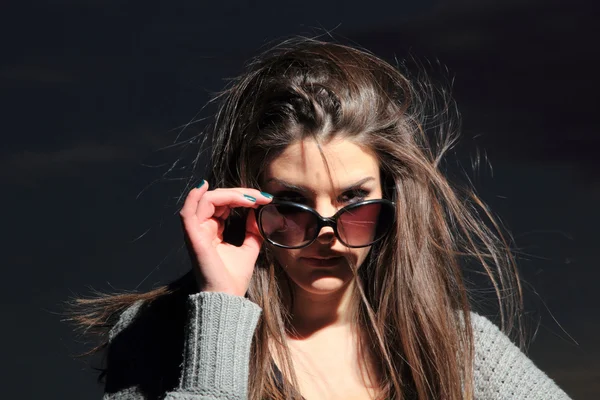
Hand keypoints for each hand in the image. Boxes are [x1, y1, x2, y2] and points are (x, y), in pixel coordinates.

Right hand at [179, 181, 272, 295]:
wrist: (226, 299)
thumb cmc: (233, 279)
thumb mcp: (249, 249)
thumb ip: (253, 231)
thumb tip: (259, 212)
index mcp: (213, 231)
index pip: (224, 203)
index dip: (243, 197)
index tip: (265, 199)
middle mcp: (202, 228)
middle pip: (217, 198)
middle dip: (240, 193)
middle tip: (261, 197)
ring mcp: (196, 232)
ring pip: (206, 200)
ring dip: (229, 194)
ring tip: (250, 198)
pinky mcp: (193, 237)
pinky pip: (187, 212)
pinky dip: (193, 196)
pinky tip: (205, 186)